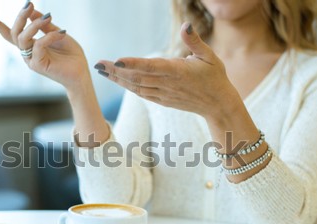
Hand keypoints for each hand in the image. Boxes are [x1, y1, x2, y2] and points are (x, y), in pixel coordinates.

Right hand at [0, 2, 89, 90]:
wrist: (81, 74)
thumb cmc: (71, 56)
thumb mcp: (58, 34)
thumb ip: (45, 25)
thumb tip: (32, 11)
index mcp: (31, 46)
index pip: (10, 35)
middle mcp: (28, 53)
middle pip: (15, 33)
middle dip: (20, 17)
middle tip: (29, 4)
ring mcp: (31, 60)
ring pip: (23, 38)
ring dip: (34, 25)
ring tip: (48, 16)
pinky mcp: (38, 65)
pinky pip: (39, 45)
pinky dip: (49, 36)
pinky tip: (62, 33)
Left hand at [94, 22, 242, 120]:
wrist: (218, 105)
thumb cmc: (215, 77)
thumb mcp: (210, 56)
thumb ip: (195, 41)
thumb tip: (186, 25)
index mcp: (178, 72)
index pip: (152, 67)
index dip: (133, 64)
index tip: (116, 60)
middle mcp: (167, 85)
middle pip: (137, 77)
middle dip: (116, 71)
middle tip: (98, 64)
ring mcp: (164, 94)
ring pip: (136, 87)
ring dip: (118, 79)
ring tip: (102, 71)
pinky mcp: (163, 101)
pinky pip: (142, 94)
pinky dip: (128, 87)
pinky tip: (118, 81)